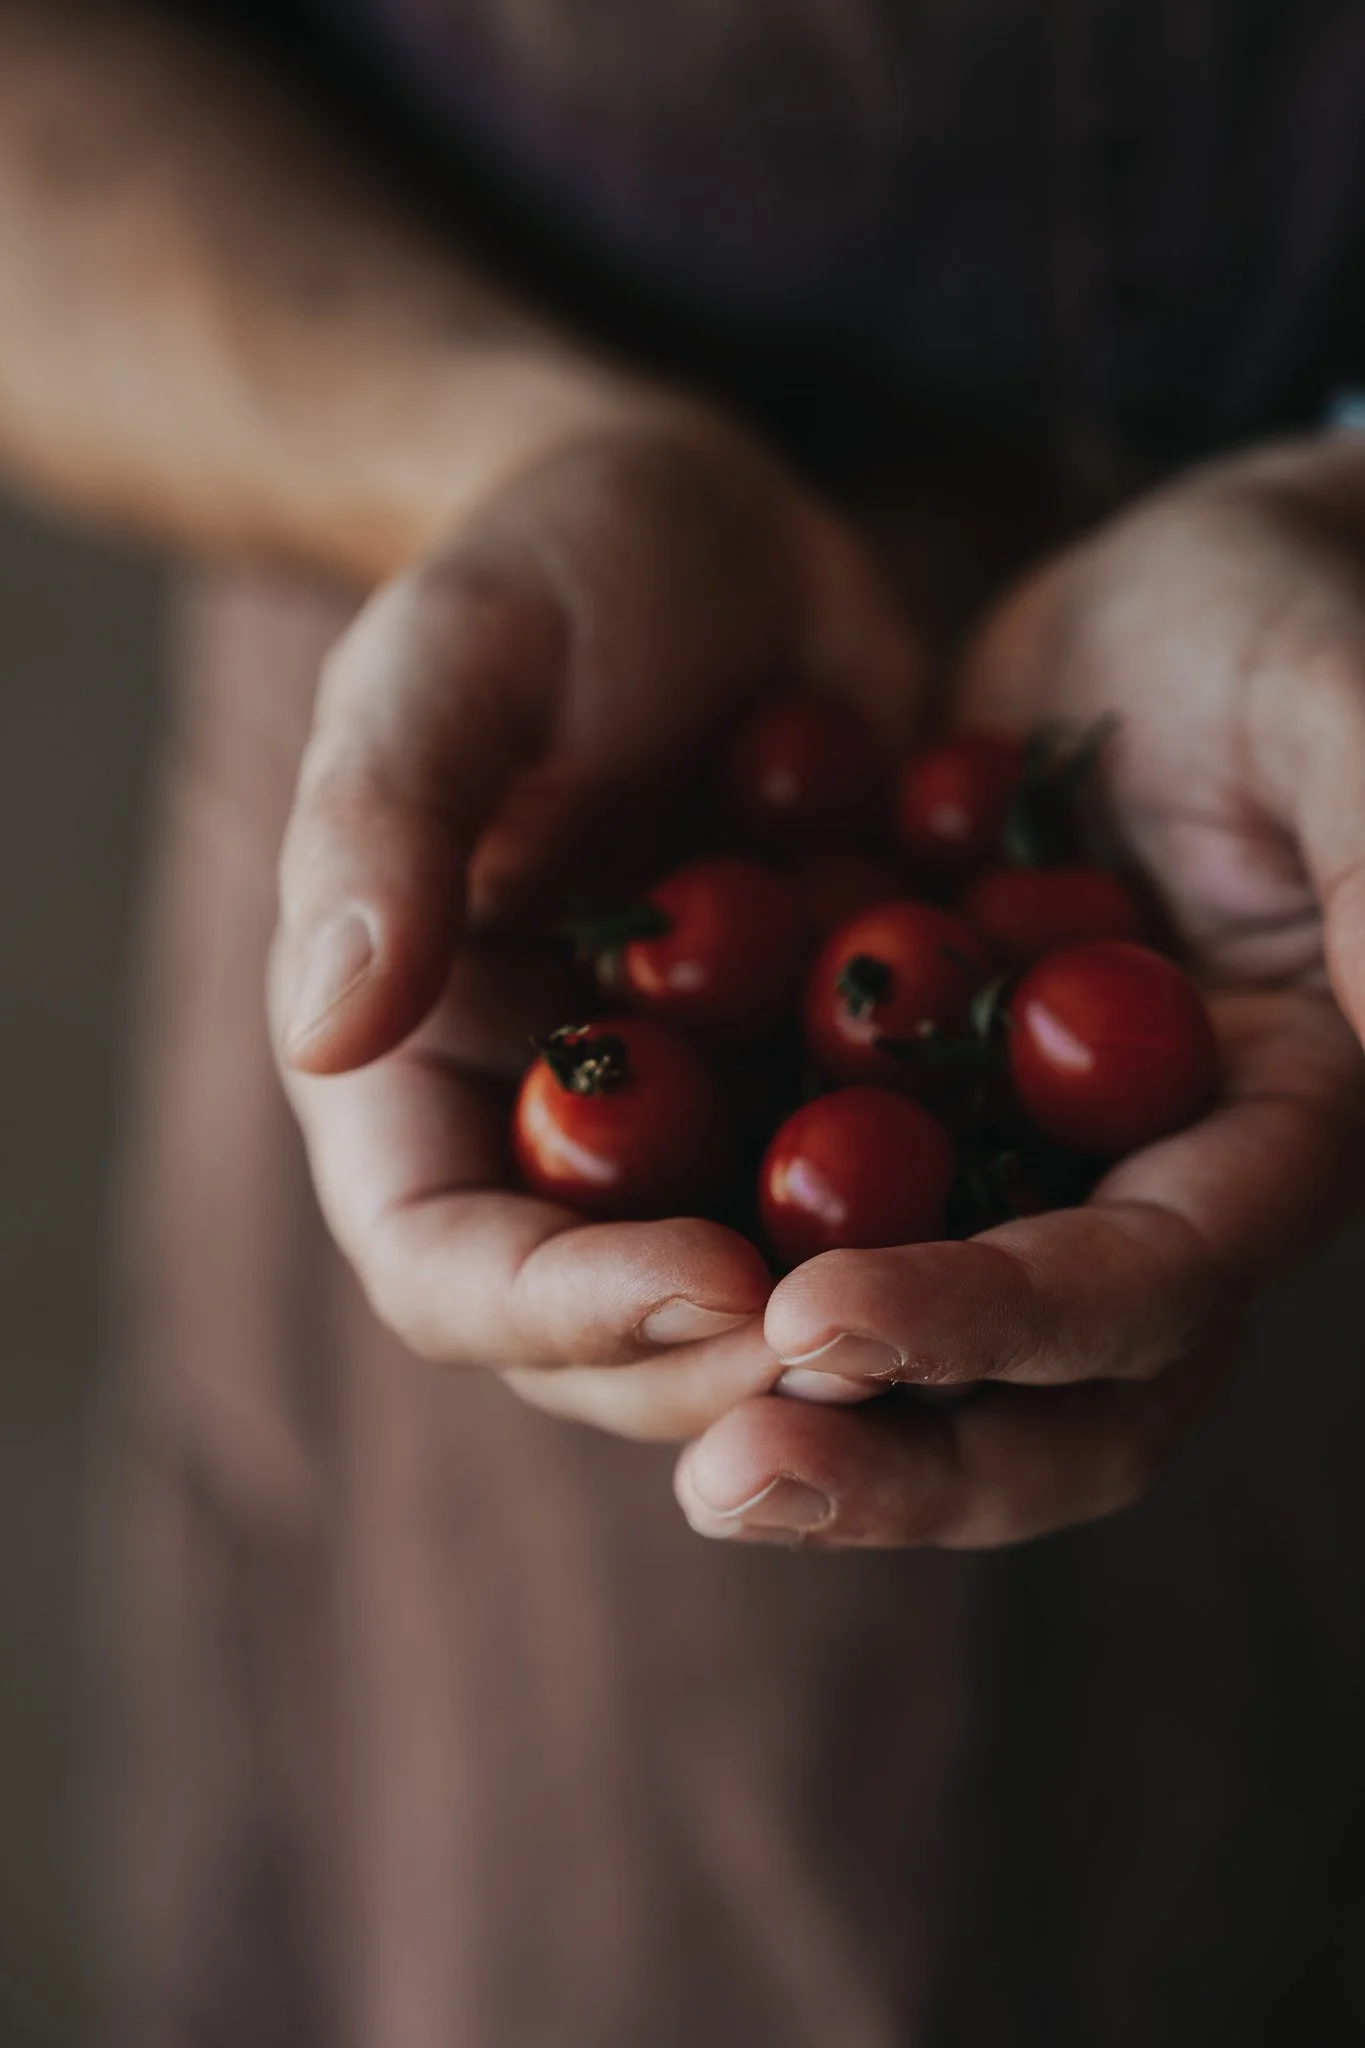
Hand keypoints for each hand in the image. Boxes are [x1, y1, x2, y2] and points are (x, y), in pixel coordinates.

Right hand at [272, 405, 921, 1439]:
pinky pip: (888, 1200)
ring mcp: (696, 1127)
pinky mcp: (822, 1091)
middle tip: (872, 1346)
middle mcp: (547, 1134)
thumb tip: (326, 1034)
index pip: (441, 1263)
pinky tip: (1063, 1198)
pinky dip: (959, 1222)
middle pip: (604, 1337)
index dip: (559, 1310)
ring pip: (760, 1308)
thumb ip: (384, 829)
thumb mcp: (456, 655)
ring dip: (858, 1335)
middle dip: (728, 1363)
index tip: (711, 1280)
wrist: (722, 538)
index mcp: (416, 1070)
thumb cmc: (553, 567)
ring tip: (976, 1309)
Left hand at [676, 438, 1364, 1546]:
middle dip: (904, 1458)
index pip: (1154, 1284)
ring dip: (811, 1419)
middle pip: (1056, 1394)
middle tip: (732, 1482)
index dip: (999, 1323)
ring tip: (669, 1442)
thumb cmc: (1278, 626)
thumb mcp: (1345, 716)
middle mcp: (1158, 1190)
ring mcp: (1037, 1169)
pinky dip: (744, 1280)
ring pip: (938, 1358)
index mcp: (1276, 1131)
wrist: (1163, 603)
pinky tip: (605, 1289)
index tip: (819, 1320)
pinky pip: (840, 1235)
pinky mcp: (931, 1119)